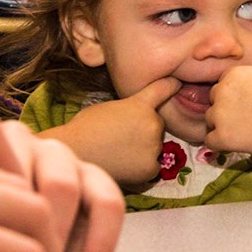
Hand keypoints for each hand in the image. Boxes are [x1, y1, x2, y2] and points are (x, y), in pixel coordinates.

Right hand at [44, 77, 178, 186]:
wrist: (73, 153)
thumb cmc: (84, 128)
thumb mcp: (108, 107)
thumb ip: (129, 107)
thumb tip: (138, 113)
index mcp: (140, 104)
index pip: (164, 89)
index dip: (172, 85)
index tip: (178, 83)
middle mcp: (152, 123)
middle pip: (157, 125)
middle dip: (145, 129)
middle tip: (121, 137)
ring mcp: (154, 147)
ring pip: (155, 147)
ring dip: (144, 149)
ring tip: (118, 152)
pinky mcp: (150, 169)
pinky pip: (152, 167)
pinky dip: (141, 168)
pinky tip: (123, 165)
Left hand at [204, 66, 251, 168]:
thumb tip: (249, 82)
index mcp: (233, 74)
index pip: (222, 86)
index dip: (234, 97)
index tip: (247, 106)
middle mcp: (222, 91)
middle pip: (213, 102)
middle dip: (226, 110)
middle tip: (247, 120)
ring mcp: (220, 114)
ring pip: (210, 121)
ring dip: (223, 127)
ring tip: (246, 132)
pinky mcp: (222, 136)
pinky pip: (210, 141)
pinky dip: (222, 144)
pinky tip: (239, 143)